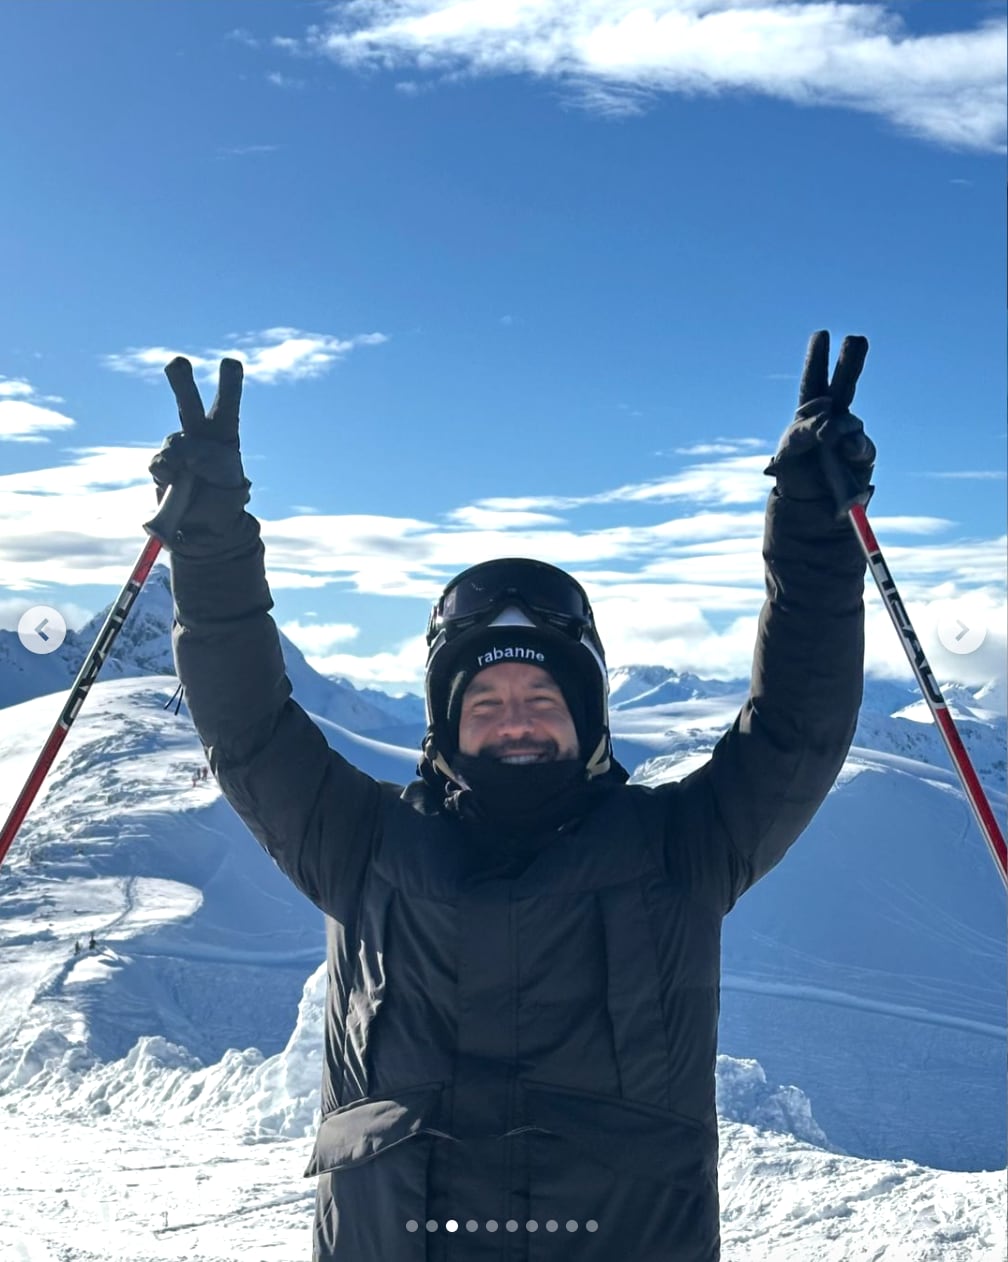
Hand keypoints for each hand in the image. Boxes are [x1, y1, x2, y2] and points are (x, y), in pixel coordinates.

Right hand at [148, 358, 251, 550]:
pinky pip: (161, 464)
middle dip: (181, 381)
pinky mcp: (163, 468)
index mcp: (222, 432)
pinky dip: (168, 474)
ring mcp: (178, 451)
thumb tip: (174, 451)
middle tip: (177, 362)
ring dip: (180, 459)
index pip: (227, 404)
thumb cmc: (225, 496)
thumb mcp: (224, 471)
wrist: (207, 525)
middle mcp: (198, 435)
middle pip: (188, 403)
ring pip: (173, 442)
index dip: (229, 384)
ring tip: (191, 477)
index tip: (231, 362)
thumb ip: (201, 453)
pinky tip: (177, 484)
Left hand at [764, 331, 875, 513]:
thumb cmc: (795, 475)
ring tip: (827, 440)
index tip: (821, 334)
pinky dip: (853, 447)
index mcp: (809, 414)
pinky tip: (847, 452)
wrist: (810, 507)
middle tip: (856, 338)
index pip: (813, 381)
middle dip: (850, 362)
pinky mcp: (863, 455)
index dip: (818, 359)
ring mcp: (850, 436)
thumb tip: (832, 423)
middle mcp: (832, 419)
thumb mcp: (789, 450)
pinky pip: (861, 445)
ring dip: (839, 427)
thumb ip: (806, 430)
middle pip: (843, 385)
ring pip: (850, 420)